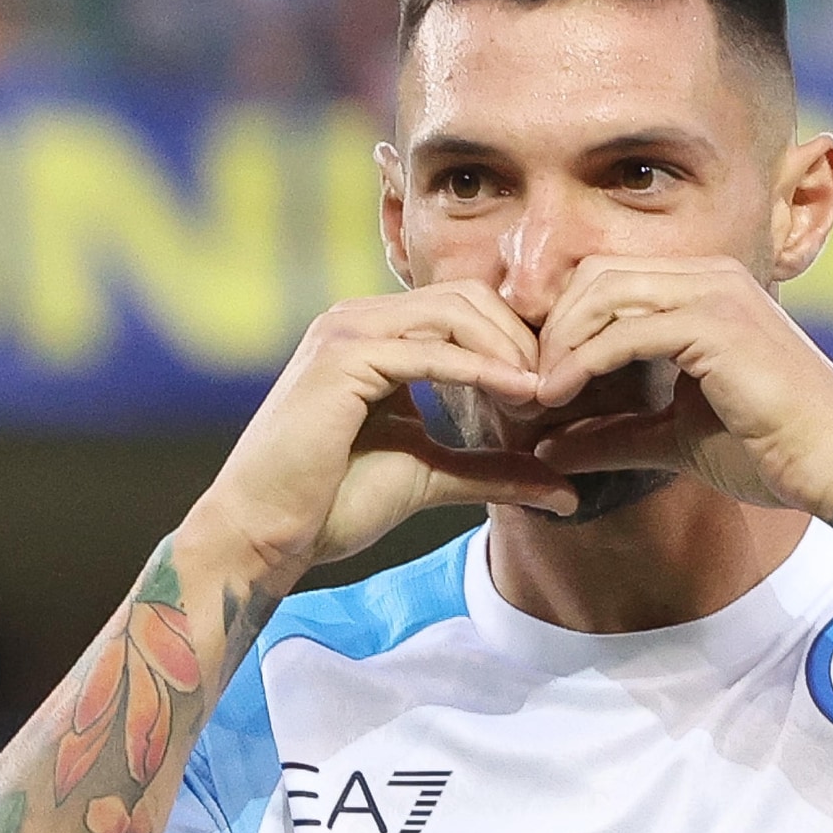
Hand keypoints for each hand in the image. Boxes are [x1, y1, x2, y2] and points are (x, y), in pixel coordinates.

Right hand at [186, 283, 577, 587]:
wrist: (265, 534)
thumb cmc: (332, 504)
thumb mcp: (434, 477)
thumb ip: (494, 471)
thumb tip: (567, 490)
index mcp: (379, 336)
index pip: (468, 309)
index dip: (521, 343)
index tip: (561, 390)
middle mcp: (360, 319)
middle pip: (469, 297)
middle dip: (524, 339)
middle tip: (562, 388)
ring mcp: (346, 331)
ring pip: (453, 311)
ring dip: (508, 349)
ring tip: (544, 394)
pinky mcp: (340, 358)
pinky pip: (427, 349)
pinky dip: (480, 369)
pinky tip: (517, 393)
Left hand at [530, 257, 832, 516]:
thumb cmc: (771, 452)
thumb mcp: (674, 441)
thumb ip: (614, 435)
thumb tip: (547, 448)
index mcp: (706, 291)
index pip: (608, 283)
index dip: (562, 326)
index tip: (534, 380)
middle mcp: (710, 277)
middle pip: (596, 276)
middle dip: (550, 328)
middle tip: (524, 383)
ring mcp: (715, 293)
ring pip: (603, 293)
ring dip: (559, 343)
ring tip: (536, 394)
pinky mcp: (715, 323)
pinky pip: (624, 331)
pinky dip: (581, 362)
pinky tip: (558, 397)